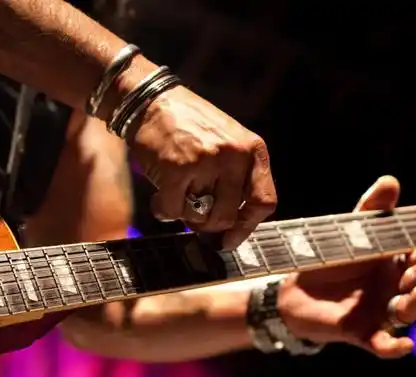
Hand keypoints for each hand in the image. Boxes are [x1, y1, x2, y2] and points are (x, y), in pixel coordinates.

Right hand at [130, 85, 276, 248]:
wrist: (151, 99)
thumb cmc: (187, 124)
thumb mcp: (227, 141)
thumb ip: (235, 177)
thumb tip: (230, 226)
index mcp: (252, 149)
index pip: (264, 201)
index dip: (247, 227)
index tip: (231, 239)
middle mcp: (234, 155)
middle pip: (228, 216)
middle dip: (208, 224)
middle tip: (193, 216)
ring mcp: (206, 162)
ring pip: (200, 216)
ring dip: (184, 214)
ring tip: (176, 195)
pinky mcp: (177, 169)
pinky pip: (174, 212)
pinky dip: (164, 211)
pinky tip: (160, 197)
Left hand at [277, 176, 415, 358]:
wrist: (295, 290)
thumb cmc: (332, 260)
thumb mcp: (351, 232)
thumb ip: (370, 209)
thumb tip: (390, 181)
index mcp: (397, 264)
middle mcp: (396, 290)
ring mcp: (381, 313)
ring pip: (409, 311)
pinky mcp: (362, 333)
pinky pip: (383, 344)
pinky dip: (394, 347)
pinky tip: (405, 345)